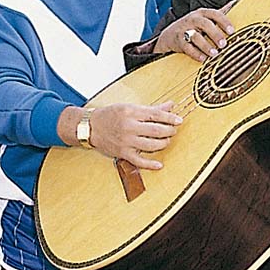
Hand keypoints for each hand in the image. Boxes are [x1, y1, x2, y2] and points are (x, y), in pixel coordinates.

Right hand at [59, 102, 182, 170]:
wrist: (90, 127)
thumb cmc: (110, 115)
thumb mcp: (130, 107)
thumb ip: (151, 108)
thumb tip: (170, 105)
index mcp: (131, 112)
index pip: (156, 114)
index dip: (170, 117)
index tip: (179, 120)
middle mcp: (129, 126)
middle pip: (156, 130)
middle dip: (169, 131)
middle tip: (173, 130)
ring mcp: (126, 141)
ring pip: (151, 145)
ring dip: (163, 143)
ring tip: (167, 140)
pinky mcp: (123, 153)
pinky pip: (139, 161)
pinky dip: (150, 164)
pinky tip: (159, 164)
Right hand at [154, 4, 235, 60]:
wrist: (170, 35)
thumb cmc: (192, 26)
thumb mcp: (205, 17)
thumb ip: (219, 12)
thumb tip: (235, 2)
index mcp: (202, 13)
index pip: (214, 14)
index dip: (224, 22)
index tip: (232, 31)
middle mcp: (193, 19)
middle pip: (205, 24)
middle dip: (215, 34)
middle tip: (224, 44)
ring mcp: (185, 30)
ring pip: (195, 36)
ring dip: (205, 46)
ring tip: (214, 53)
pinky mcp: (178, 41)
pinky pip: (187, 47)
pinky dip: (195, 53)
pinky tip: (203, 59)